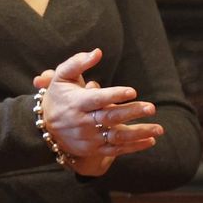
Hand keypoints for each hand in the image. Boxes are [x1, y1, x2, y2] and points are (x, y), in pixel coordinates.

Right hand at [36, 49, 164, 176]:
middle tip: (152, 108)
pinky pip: (116, 150)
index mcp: (76, 103)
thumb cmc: (58, 97)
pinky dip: (134, 147)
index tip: (133, 91)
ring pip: (116, 136)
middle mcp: (82, 122)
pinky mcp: (93, 149)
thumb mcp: (62, 76)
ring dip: (139, 133)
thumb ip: (78, 63)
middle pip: (110, 117)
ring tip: (159, 129)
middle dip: (132, 113)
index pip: (97, 99)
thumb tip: (98, 52)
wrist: (43, 127)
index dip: (115, 95)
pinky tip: (150, 141)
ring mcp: (89, 138)